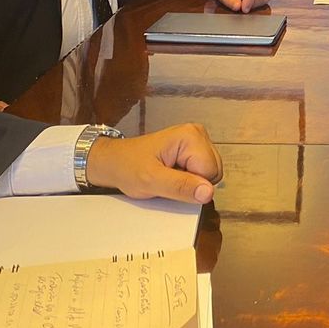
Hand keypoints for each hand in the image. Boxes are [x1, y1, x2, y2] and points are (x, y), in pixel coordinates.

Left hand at [85, 123, 223, 204]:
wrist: (114, 162)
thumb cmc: (128, 168)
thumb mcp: (152, 181)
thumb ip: (181, 187)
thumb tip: (208, 193)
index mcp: (190, 136)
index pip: (211, 172)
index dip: (192, 185)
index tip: (170, 181)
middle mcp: (198, 134)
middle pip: (214, 171)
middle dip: (193, 183)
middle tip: (168, 179)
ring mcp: (197, 140)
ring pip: (210, 173)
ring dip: (191, 181)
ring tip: (169, 176)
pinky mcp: (194, 148)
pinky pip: (203, 171)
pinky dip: (190, 178)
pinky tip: (173, 173)